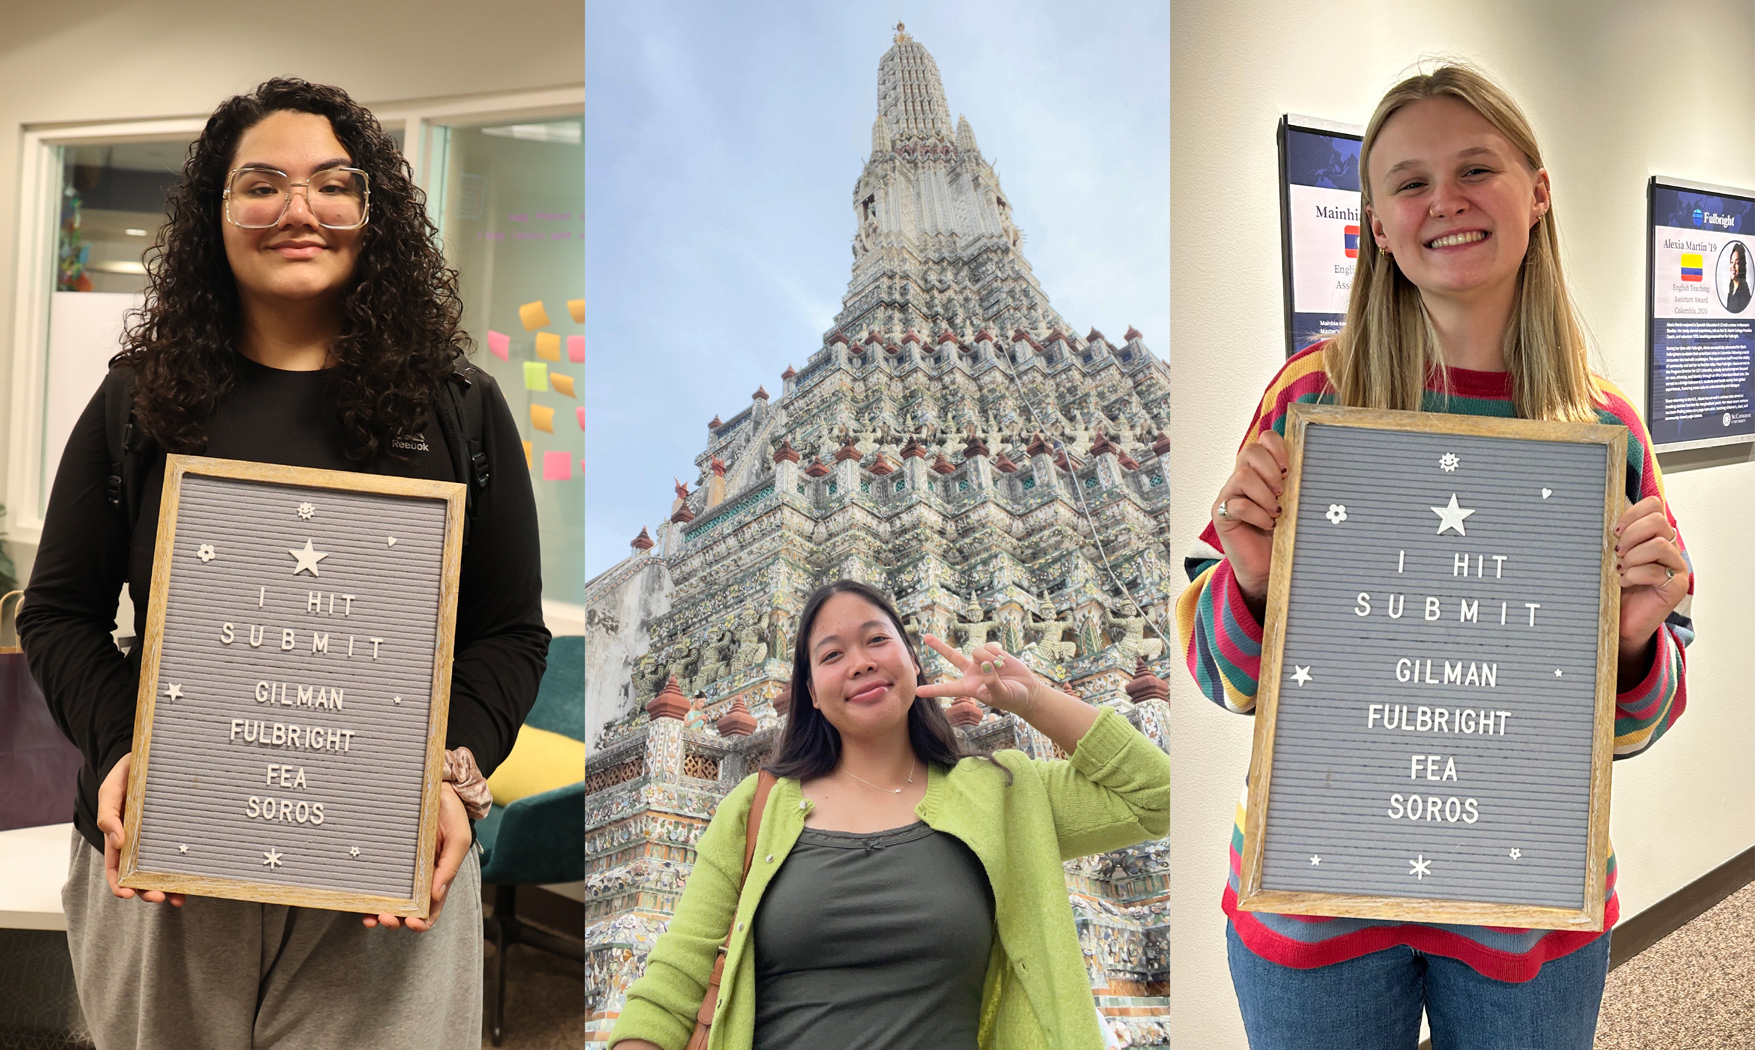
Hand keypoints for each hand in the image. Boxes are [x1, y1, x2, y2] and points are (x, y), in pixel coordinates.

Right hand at [95, 754, 184, 905]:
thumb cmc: (125, 774)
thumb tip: (117, 842)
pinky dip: (188, 866)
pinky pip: (183, 850)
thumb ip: (108, 814)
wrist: (148, 756)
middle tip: (160, 897)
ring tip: (178, 897)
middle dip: (148, 890)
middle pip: (141, 875)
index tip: (128, 894)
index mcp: (120, 836)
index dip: (120, 884)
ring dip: (169, 886)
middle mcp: (140, 842)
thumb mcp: (110, 791)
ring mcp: (160, 837)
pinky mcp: (179, 829)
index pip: (116, 868)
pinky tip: (197, 877)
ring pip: (163, 868)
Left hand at [363, 781, 470, 930]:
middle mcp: (418, 877)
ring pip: (389, 900)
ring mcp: (401, 868)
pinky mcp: (386, 857)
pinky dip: (368, 894)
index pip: (431, 908)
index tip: (412, 923)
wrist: (436, 785)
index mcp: (438, 876)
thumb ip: (449, 867)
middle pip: (407, 909)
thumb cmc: (451, 812)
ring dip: (379, 914)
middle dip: (396, 920)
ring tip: (370, 917)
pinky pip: (375, 879)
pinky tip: (360, 899)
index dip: (421, 922)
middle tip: (386, 918)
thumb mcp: (459, 838)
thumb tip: (435, 896)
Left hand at [916, 636, 1043, 713]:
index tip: (917, 692)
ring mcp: (981, 661)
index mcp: (969, 687)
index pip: (948, 689)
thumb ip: (991, 682)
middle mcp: (972, 672)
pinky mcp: (993, 653)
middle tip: (926, 636)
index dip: (933, 691)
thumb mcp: (1000, 694)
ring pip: (976, 651)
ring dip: (988, 657)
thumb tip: (984, 665)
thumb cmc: (1012, 698)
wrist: (1026, 690)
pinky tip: (1003, 661)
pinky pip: (989, 646)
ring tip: (999, 667)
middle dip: (939, 646)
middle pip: (952, 656)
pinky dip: (996, 653)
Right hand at [1212, 429, 1288, 606]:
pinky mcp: (1221, 515)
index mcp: (1260, 471)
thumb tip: (1313, 467)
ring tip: (1276, 511)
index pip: (1264, 440)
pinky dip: (1257, 514)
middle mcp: (1241, 478)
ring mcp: (1228, 496)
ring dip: (1265, 495)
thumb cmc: (1283, 536)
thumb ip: (1296, 485)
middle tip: (1282, 492)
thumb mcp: (1294, 505)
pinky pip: (1237, 505)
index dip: (1277, 447)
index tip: (1290, 469)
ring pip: (1243, 475)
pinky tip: (1268, 525)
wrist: (1267, 569)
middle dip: (1271, 470)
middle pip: (1249, 450)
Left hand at [1614, 495, 1687, 654]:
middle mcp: (1669, 548)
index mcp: (1655, 535)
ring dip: (1633, 556)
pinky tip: (1625, 582)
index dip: (1633, 513)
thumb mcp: (1612, 557)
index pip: (1654, 506)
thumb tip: (1601, 520)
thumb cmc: (1615, 588)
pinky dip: (1634, 575)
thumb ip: (1615, 538)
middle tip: (1617, 552)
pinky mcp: (1676, 586)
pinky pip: (1656, 571)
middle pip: (1658, 521)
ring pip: (1659, 545)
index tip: (1615, 530)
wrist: (1620, 621)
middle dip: (1631, 534)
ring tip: (1621, 569)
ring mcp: (1676, 567)